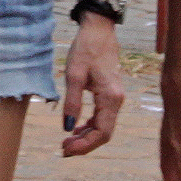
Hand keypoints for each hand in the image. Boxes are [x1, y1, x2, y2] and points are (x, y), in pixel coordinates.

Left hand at [59, 15, 125, 155]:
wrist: (98, 30)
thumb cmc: (86, 49)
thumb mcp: (74, 75)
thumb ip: (72, 102)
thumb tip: (67, 127)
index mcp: (111, 98)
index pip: (102, 132)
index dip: (85, 145)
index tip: (66, 149)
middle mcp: (117, 101)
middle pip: (104, 133)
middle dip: (84, 144)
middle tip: (63, 149)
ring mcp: (115, 98)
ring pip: (103, 126)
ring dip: (86, 136)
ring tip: (66, 141)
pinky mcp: (110, 94)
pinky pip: (102, 116)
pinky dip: (89, 125)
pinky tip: (76, 127)